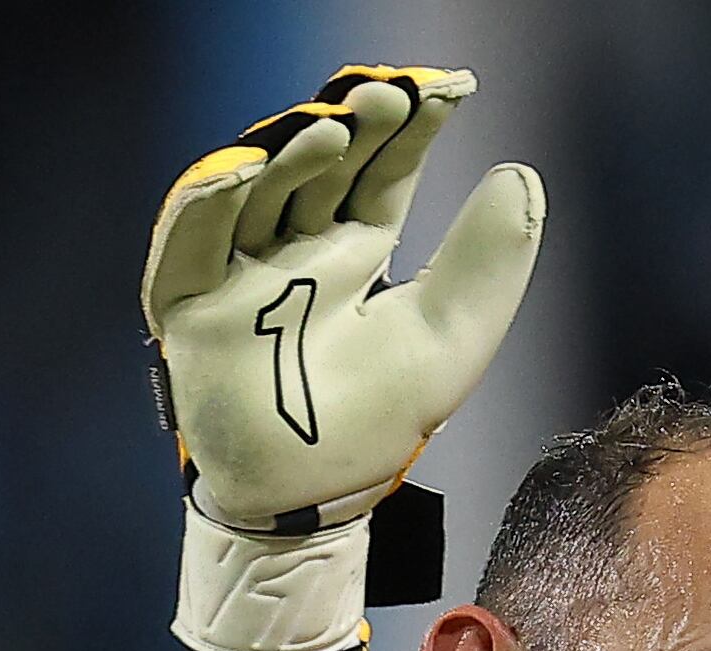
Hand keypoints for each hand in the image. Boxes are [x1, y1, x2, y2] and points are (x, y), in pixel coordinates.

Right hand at [148, 65, 543, 650]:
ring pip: (254, 187)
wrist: (310, 502)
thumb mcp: (449, 339)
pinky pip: (188, 240)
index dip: (413, 127)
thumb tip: (521, 171)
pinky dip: (209, 198)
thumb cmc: (377, 425)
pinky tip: (245, 168)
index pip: (382, 170)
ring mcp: (239, 271)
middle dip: (353, 124)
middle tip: (389, 97)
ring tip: (331, 126)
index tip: (452, 89)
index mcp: (356, 251)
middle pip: (318, 165)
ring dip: (289, 150)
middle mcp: (295, 249)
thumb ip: (487, 264)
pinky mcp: (189, 303)